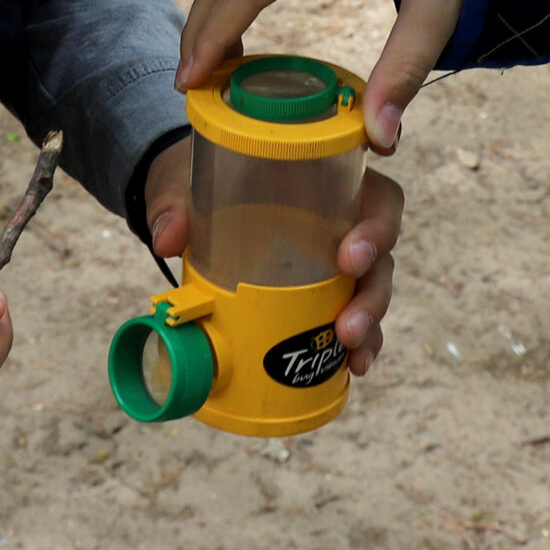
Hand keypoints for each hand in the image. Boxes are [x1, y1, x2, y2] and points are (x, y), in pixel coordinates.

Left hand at [135, 136, 407, 375]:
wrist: (198, 201)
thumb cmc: (209, 184)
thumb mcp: (190, 184)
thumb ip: (177, 205)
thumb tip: (168, 239)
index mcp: (330, 183)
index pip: (377, 196)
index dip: (381, 222)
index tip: (352, 252)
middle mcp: (347, 221)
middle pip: (382, 251)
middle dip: (372, 283)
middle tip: (345, 314)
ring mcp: (342, 261)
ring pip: (375, 287)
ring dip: (369, 316)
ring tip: (350, 344)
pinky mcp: (332, 294)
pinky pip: (358, 317)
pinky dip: (362, 343)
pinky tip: (354, 366)